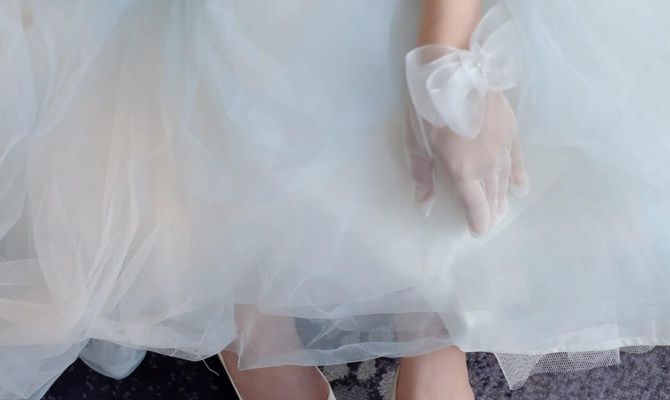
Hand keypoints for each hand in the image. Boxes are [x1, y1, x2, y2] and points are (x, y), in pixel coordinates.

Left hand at [405, 92, 528, 236]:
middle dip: (490, 211)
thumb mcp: (415, 142)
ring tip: (502, 208)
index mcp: (463, 172)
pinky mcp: (511, 131)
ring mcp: (502, 149)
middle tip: (489, 220)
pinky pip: (518, 160)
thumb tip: (424, 204)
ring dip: (503, 197)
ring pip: (505, 180)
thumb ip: (422, 175)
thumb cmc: (429, 108)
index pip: (475, 206)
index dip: (477, 222)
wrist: (456, 70)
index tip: (477, 231)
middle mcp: (487, 166)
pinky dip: (519, 175)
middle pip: (492, 195)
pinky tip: (521, 186)